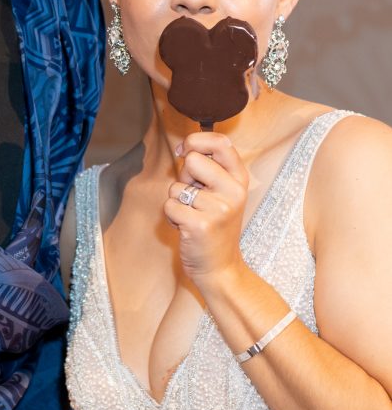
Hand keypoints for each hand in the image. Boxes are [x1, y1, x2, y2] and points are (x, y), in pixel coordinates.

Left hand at [164, 132, 248, 290]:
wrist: (220, 268)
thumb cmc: (215, 225)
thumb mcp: (222, 193)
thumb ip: (210, 168)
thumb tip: (183, 146)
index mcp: (240, 179)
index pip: (221, 142)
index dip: (197, 140)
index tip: (185, 150)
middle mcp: (233, 192)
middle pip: (192, 160)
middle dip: (184, 176)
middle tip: (195, 197)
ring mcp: (218, 209)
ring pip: (176, 186)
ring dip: (177, 201)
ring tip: (193, 216)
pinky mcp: (200, 225)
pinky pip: (169, 206)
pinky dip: (172, 217)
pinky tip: (186, 228)